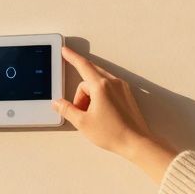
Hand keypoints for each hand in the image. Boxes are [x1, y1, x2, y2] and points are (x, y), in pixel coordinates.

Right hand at [53, 46, 176, 181]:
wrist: (136, 142)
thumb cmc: (114, 133)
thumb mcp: (83, 123)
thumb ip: (67, 110)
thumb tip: (58, 103)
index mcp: (101, 86)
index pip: (83, 66)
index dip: (72, 57)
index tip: (65, 51)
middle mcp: (113, 83)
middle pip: (89, 77)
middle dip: (80, 92)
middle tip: (77, 107)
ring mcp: (121, 88)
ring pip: (98, 84)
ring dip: (90, 97)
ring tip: (91, 115)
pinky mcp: (126, 95)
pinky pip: (108, 89)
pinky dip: (99, 98)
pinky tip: (100, 113)